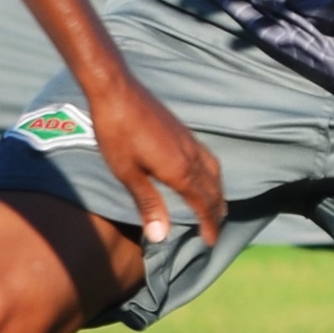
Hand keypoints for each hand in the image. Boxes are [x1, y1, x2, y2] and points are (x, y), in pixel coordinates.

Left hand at [83, 68, 226, 247]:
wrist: (115, 90)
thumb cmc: (115, 132)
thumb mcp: (127, 172)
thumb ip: (147, 203)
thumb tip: (162, 236)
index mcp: (180, 169)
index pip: (203, 203)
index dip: (209, 224)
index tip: (212, 242)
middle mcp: (191, 155)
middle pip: (214, 188)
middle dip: (217, 211)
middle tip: (216, 230)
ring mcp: (189, 140)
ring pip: (214, 171)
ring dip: (218, 191)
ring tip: (217, 205)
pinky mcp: (182, 130)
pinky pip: (207, 157)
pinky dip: (212, 173)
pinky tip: (200, 174)